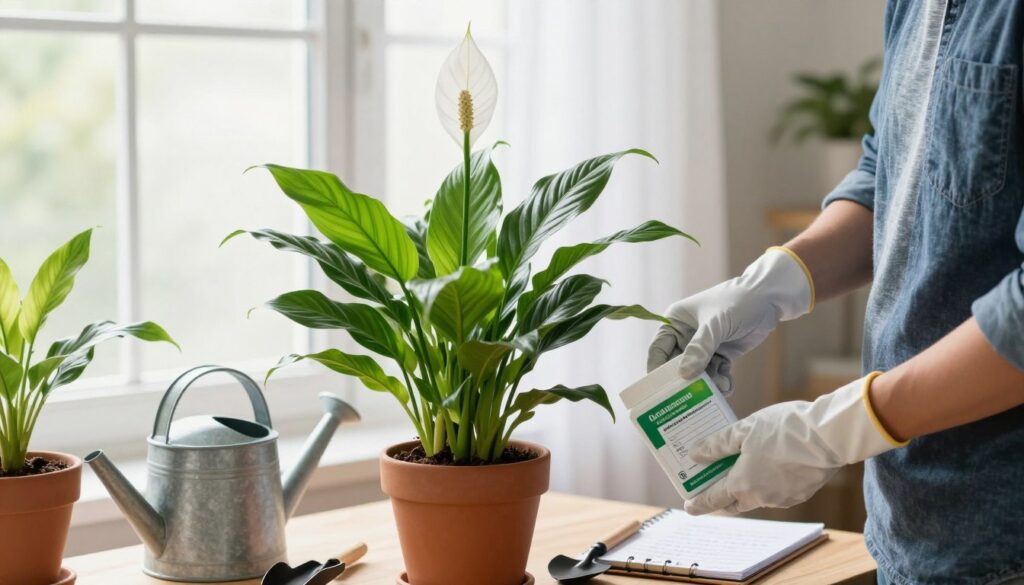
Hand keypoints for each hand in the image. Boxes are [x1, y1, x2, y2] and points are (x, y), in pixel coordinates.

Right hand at [646, 248, 813, 392]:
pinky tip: (728, 386)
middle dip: (684, 381)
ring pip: (698, 373)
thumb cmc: (738, 301)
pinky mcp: (720, 355)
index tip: (659, 391)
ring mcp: (704, 347)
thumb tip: (684, 374)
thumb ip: (700, 348)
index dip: (657, 370)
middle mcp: (686, 335)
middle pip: (677, 365)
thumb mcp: (716, 323)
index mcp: (675, 322)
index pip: (658, 349)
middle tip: (688, 399)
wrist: (769, 299)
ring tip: (717, 390)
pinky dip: (721, 382)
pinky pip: (715, 374)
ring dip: (706, 384)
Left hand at [683, 374, 905, 514]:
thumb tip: (696, 454)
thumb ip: (717, 444)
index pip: (714, 499)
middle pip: (735, 502)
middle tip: (712, 487)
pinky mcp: (800, 493)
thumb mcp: (743, 430)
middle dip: (721, 498)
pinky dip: (767, 483)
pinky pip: (776, 492)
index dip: (700, 503)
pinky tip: (768, 465)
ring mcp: (783, 498)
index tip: (689, 507)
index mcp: (743, 484)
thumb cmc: (784, 429)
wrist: (828, 436)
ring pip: (757, 496)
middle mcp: (761, 497)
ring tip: (741, 468)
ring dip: (746, 487)